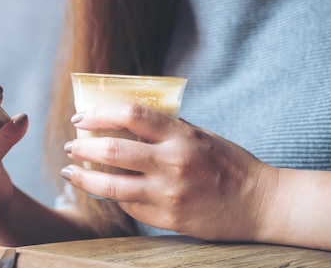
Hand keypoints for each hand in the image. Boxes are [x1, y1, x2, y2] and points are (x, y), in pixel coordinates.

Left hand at [61, 102, 277, 241]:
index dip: (99, 113)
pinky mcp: (168, 218)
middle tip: (70, 145)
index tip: (81, 117)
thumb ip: (165, 128)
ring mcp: (169, 194)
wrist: (260, 204)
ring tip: (69, 172)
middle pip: (112, 151)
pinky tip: (101, 191)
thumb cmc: (229, 163)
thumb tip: (125, 119)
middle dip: (82, 147)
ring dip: (83, 178)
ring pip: (111, 186)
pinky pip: (129, 206)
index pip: (130, 114)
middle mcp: (173, 163)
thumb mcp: (200, 135)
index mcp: (181, 135)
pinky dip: (111, 196)